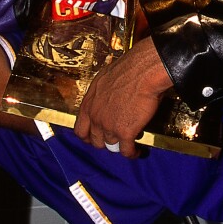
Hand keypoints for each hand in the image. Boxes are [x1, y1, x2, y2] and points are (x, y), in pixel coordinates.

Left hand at [74, 38, 173, 158]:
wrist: (142, 72)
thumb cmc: (127, 70)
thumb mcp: (104, 81)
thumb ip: (102, 95)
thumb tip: (108, 98)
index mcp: (88, 104)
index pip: (80, 130)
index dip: (88, 137)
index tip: (94, 138)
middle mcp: (95, 118)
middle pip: (95, 141)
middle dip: (105, 142)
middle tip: (114, 139)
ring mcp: (109, 127)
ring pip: (111, 145)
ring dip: (120, 145)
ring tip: (129, 143)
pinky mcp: (125, 133)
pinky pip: (126, 150)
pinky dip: (132, 153)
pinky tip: (137, 151)